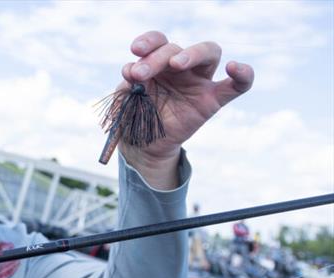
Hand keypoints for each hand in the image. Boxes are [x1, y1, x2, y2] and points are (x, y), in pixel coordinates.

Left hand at [117, 31, 253, 187]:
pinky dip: (243, 74)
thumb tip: (133, 69)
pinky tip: (235, 67)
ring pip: (208, 54)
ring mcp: (198, 82)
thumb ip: (132, 81)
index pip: (159, 42)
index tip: (135, 50)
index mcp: (158, 62)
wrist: (141, 143)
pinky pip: (236, 86)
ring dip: (189, 54)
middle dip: (157, 57)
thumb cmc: (134, 114)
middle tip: (140, 74)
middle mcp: (180, 68)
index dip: (149, 40)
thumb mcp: (127, 96)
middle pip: (178, 49)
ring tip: (173, 65)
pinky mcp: (212, 100)